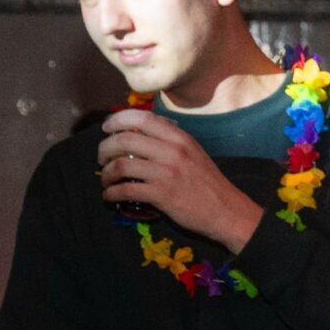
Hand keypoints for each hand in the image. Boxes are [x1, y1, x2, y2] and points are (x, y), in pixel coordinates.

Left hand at [99, 108, 265, 250]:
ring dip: (106, 173)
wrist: (227, 211)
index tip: (107, 128)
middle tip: (102, 158)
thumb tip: (140, 133)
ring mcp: (166, 173)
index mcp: (180, 138)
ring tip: (106, 179)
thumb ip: (170, 141)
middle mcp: (172, 151)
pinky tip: (110, 195)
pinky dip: (112, 192)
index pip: (142, 118)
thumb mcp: (194, 153)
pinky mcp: (161, 195)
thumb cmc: (209, 183)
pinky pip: (126, 189)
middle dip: (105, 148)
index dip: (117, 120)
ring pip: (121, 165)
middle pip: (124, 140)